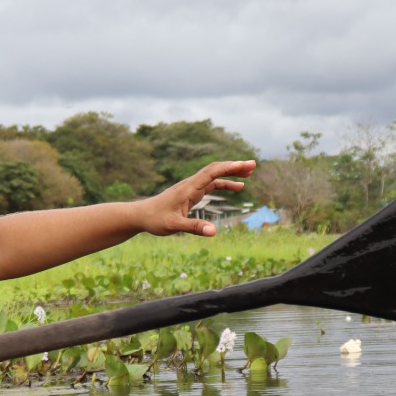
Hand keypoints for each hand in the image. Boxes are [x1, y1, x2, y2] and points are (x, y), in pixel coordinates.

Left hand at [138, 160, 255, 236]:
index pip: (212, 172)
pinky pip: (211, 184)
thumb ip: (194, 227)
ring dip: (231, 173)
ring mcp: (191, 187)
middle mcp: (191, 184)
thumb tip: (213, 231)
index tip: (245, 165)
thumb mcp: (174, 226)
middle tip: (253, 164)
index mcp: (188, 188)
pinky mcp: (191, 193)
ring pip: (214, 175)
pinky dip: (224, 183)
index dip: (229, 167)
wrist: (141, 215)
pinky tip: (236, 187)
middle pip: (215, 169)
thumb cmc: (155, 220)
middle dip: (234, 166)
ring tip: (249, 173)